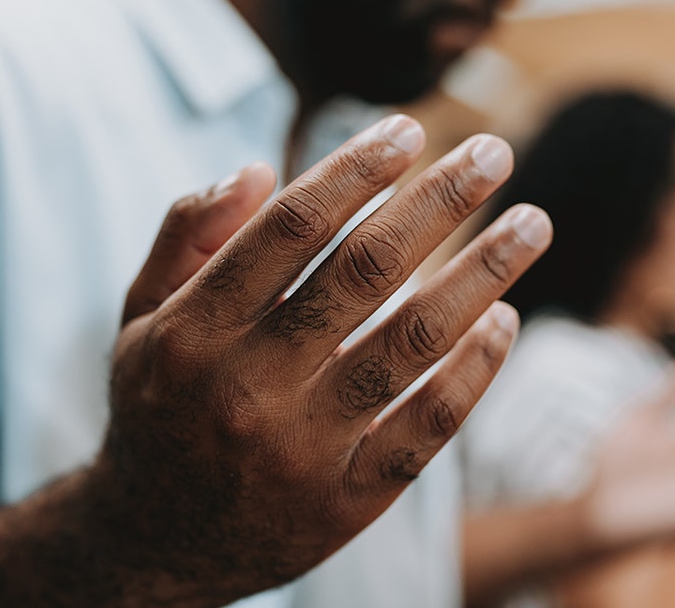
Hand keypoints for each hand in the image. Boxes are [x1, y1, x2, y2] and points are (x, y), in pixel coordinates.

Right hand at [93, 115, 551, 603]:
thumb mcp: (142, 317)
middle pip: (362, 272)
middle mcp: (245, 387)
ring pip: (410, 344)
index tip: (409, 128)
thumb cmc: (160, 407)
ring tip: (532, 223)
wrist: (153, 544)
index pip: (288, 229)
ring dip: (482, 274)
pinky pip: (426, 428)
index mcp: (191, 331)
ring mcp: (300, 449)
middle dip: (438, 202)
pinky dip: (473, 370)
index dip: (355, 170)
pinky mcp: (347, 502)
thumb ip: (187, 236)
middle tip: (493, 152)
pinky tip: (504, 318)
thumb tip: (257, 167)